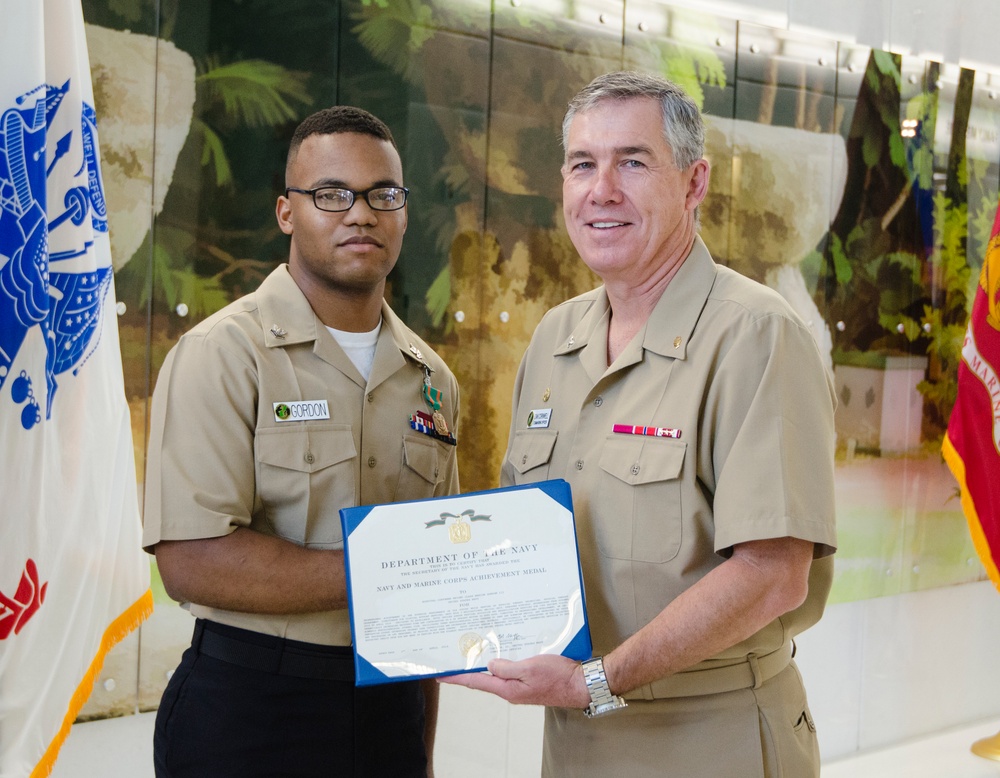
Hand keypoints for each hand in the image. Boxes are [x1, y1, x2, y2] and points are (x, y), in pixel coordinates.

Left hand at [439, 654, 589, 708]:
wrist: (581, 684)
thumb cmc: (559, 677)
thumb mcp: (531, 667)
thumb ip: (508, 667)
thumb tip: (490, 666)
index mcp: (508, 688)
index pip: (475, 681)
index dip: (456, 677)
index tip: (440, 674)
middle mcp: (511, 689)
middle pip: (483, 678)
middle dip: (467, 669)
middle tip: (452, 658)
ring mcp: (520, 686)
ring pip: (497, 673)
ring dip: (484, 664)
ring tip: (470, 654)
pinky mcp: (529, 681)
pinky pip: (510, 671)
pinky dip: (501, 662)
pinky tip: (500, 653)